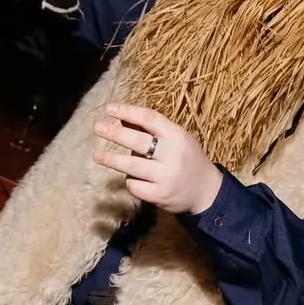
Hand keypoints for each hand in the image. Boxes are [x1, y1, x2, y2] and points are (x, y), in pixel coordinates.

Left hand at [93, 103, 222, 214]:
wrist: (206, 191)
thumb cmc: (187, 158)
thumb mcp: (176, 138)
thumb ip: (152, 129)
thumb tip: (122, 118)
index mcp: (177, 135)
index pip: (149, 118)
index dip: (128, 111)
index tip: (109, 108)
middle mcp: (172, 155)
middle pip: (138, 141)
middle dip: (115, 134)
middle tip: (97, 128)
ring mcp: (166, 177)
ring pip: (132, 166)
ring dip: (112, 160)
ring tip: (97, 155)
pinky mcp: (160, 195)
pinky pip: (136, 186)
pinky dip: (130, 181)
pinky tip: (129, 177)